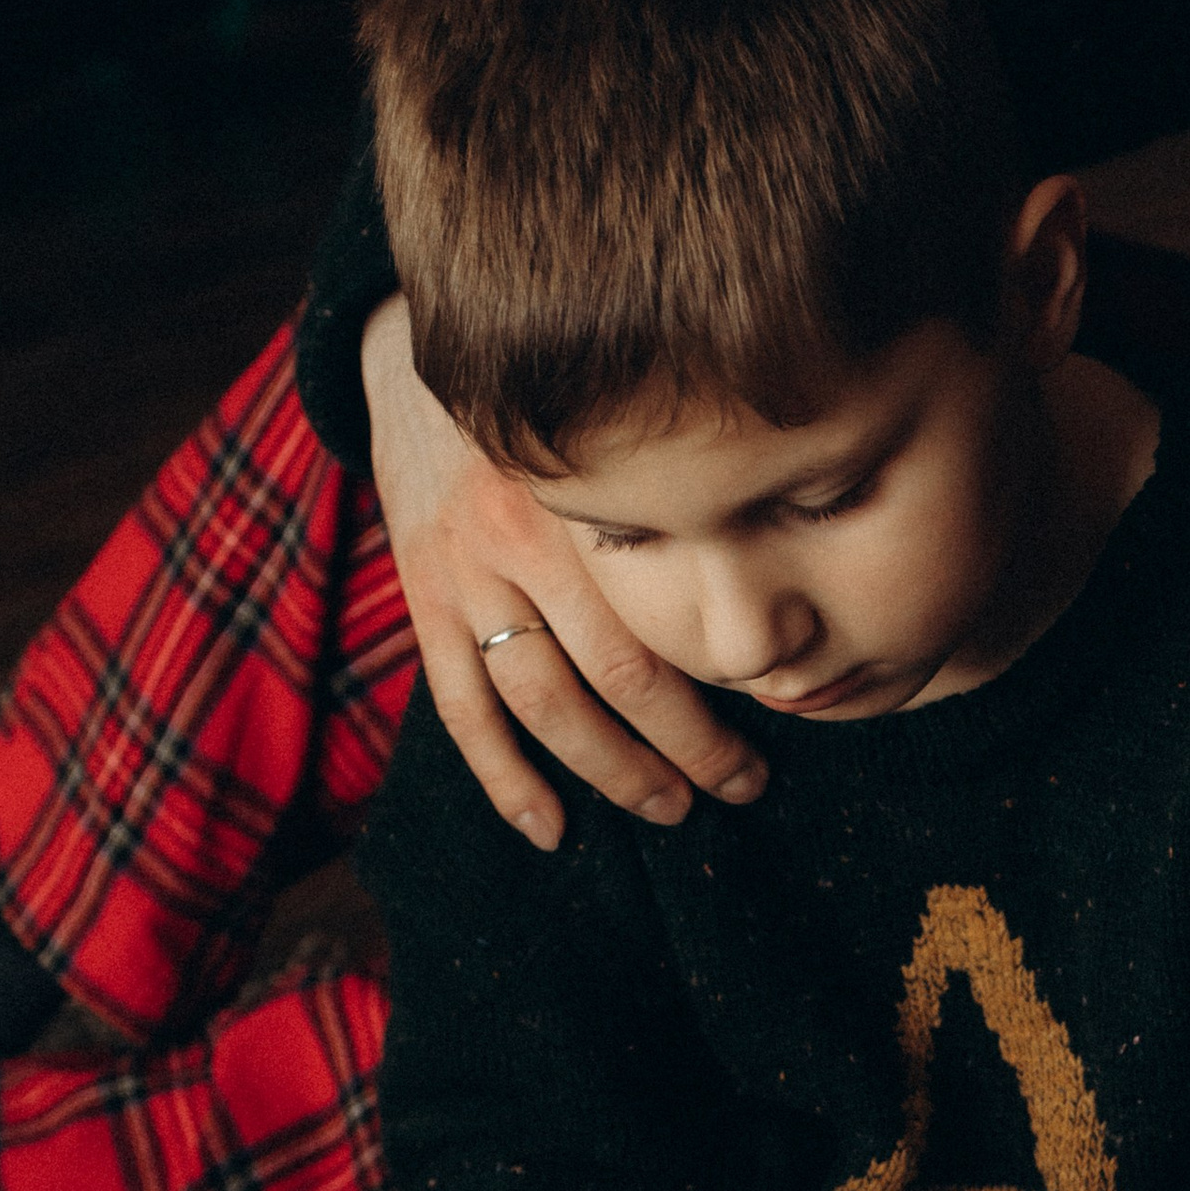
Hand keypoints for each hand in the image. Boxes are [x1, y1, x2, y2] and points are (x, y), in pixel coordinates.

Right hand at [362, 295, 767, 845]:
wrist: (415, 363)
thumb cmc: (554, 411)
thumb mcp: (617, 435)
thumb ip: (671, 502)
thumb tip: (764, 593)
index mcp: (586, 499)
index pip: (664, 624)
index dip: (720, 694)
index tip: (774, 727)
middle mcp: (520, 538)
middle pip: (614, 676)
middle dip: (684, 746)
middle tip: (739, 787)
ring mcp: (463, 576)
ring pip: (544, 705)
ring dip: (610, 772)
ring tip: (670, 809)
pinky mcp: (425, 601)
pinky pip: (464, 712)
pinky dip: (506, 779)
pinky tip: (551, 828)